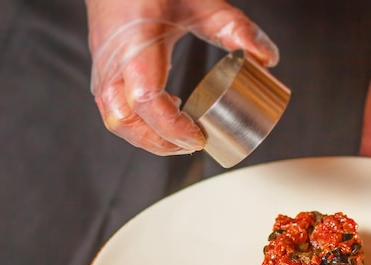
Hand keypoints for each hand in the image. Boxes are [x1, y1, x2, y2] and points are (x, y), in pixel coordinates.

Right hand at [86, 0, 278, 155]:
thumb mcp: (201, 2)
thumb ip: (236, 27)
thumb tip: (267, 58)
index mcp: (135, 44)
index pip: (145, 100)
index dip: (172, 127)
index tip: (198, 137)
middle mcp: (112, 60)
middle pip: (123, 121)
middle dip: (160, 142)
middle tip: (194, 143)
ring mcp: (103, 68)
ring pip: (114, 120)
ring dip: (148, 136)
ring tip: (181, 134)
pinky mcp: (104, 71)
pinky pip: (114, 109)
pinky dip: (140, 122)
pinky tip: (166, 112)